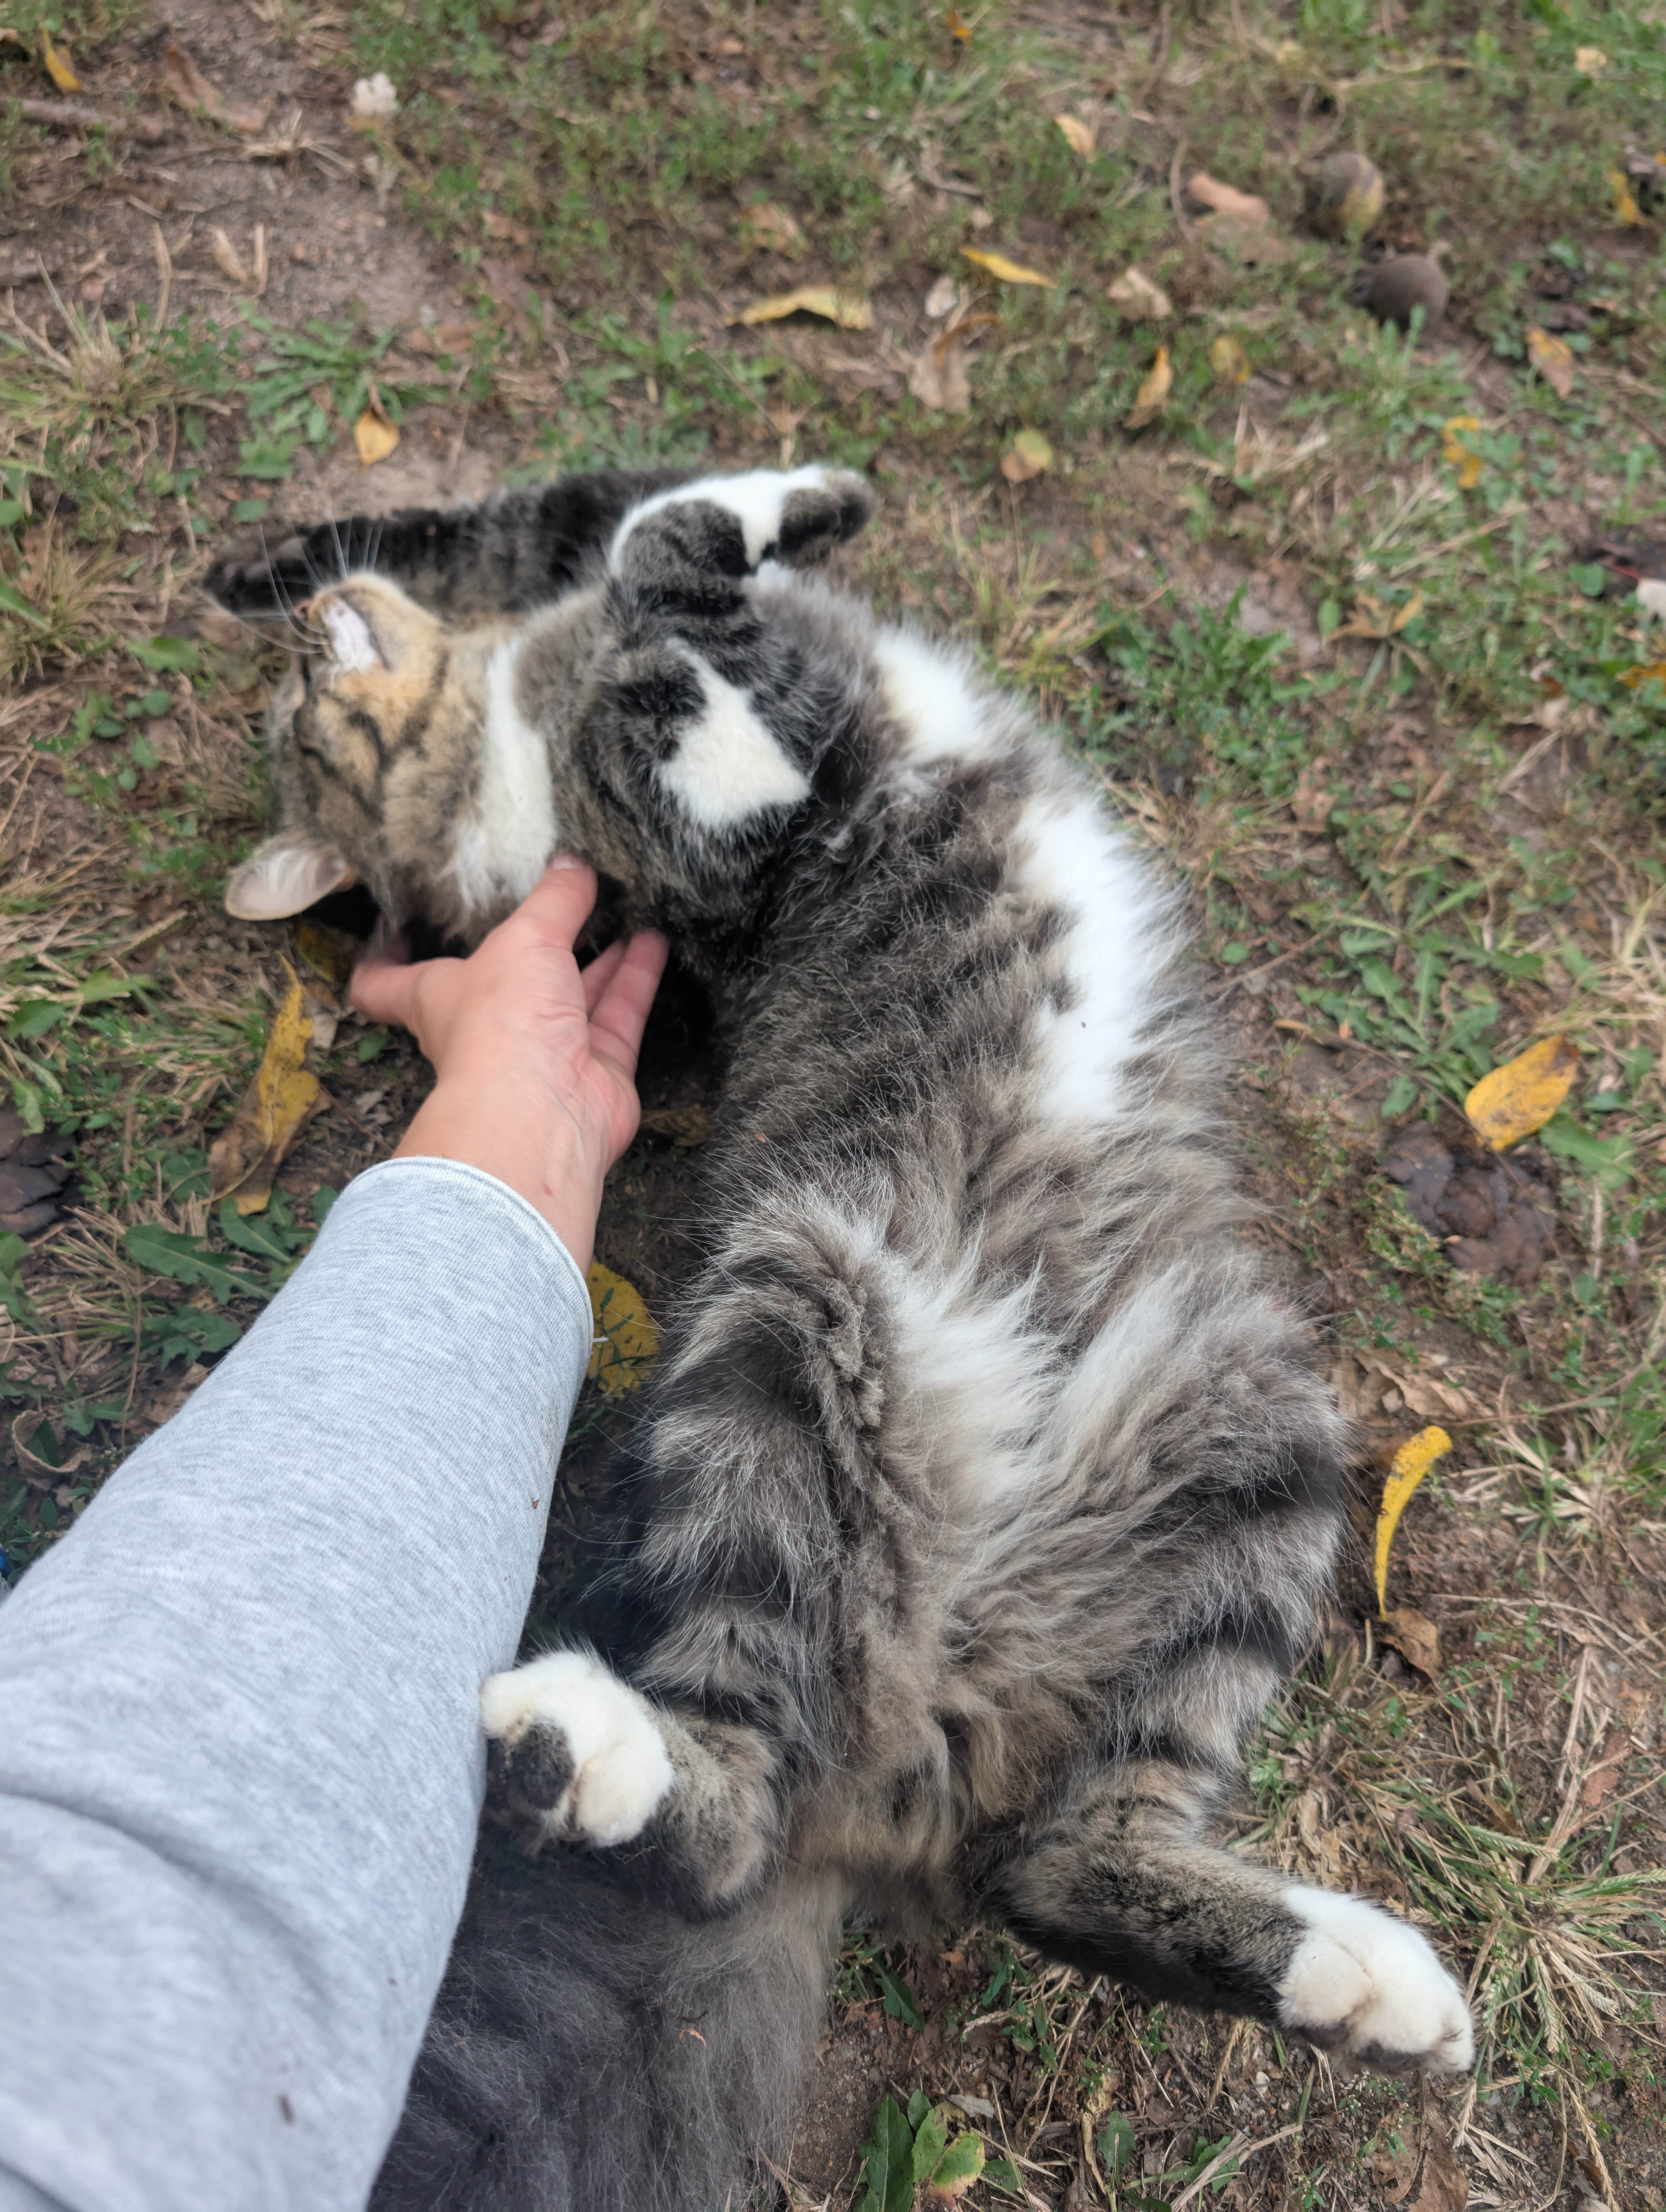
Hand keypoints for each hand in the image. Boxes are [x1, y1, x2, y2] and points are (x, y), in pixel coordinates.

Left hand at [350, 861, 667, 1269]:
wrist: (543, 1113)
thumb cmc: (504, 1025)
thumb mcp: (523, 938)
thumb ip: (553, 898)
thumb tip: (572, 862)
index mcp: (441, 997)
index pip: (388, 982)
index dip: (383, 957)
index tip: (392, 926)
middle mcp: (492, 1024)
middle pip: (511, 979)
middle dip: (539, 942)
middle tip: (565, 896)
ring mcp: (546, 1050)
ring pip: (575, 994)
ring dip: (601, 954)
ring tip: (627, 906)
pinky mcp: (595, 1069)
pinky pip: (618, 1016)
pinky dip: (636, 979)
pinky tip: (655, 940)